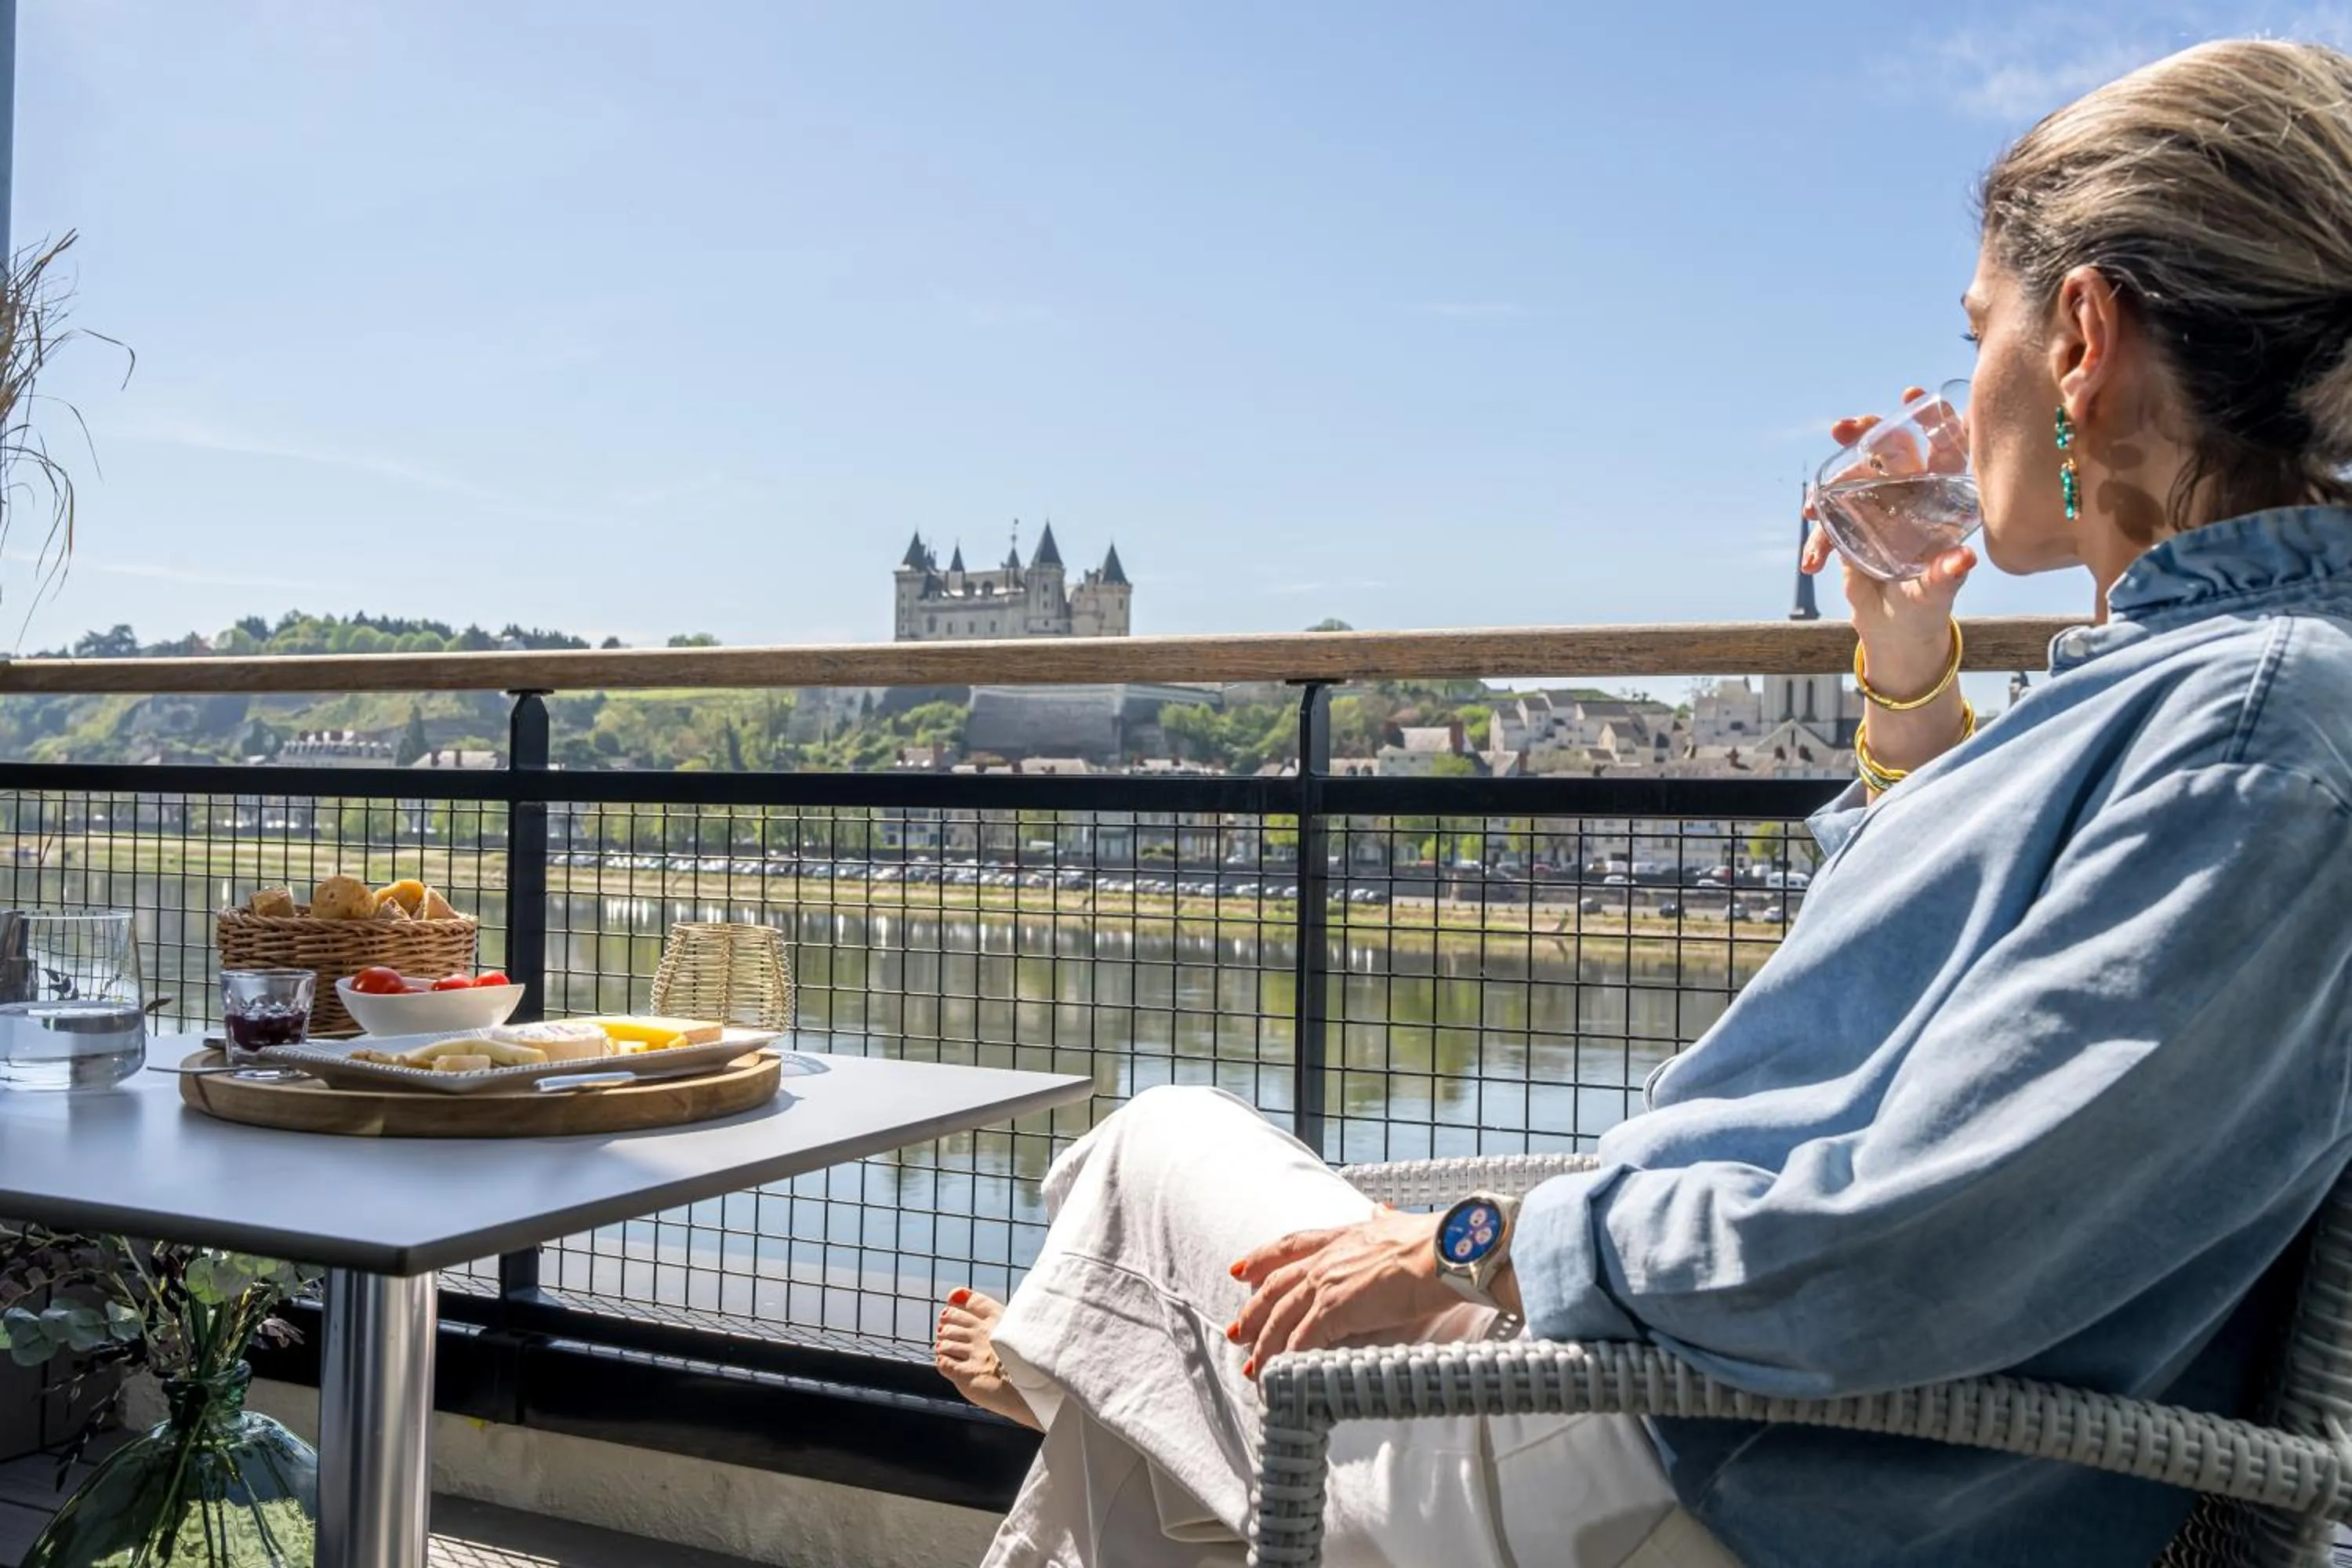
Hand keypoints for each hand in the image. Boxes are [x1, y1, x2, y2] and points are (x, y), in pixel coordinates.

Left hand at [1229, 1209, 1455, 1373]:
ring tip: (1255, 1366)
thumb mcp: (1398, 1224)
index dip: (1261, 1259)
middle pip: (1276, 1288)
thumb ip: (1384, 1221)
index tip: (1240, 1270)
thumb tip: (1381, 1211)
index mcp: (1340, 1237)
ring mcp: (1327, 1284)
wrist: (1441, 1253)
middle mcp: (1326, 1260)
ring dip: (1266, 1344)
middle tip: (1237, 1332)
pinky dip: (1288, 1358)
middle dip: (1253, 1311)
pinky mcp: (1335, 1310)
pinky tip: (1282, 1373)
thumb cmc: (1430, 1241)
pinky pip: (1302, 1340)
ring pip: (1282, 1318)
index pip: (1290, 1246)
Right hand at [1803, 386, 1977, 695]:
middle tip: (1843, 427)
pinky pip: (1829, 521)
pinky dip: (1817, 541)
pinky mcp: (1850, 529)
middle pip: (1889, 451)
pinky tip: (1812, 564)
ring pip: (1853, 477)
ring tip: (1810, 508)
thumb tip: (1964, 559)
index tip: (1911, 397)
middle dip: (1865, 434)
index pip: (1940, 449)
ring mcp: (1877, 509)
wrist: (1895, 632)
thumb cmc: (1928, 608)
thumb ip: (1947, 575)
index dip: (1929, 419)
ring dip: (1829, 484)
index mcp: (1941, 501)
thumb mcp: (1937, 592)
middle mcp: (1910, 497)